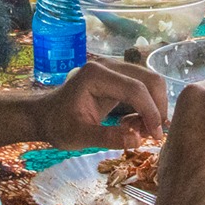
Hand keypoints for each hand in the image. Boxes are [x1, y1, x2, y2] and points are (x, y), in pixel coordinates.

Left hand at [39, 57, 166, 148]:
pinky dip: (147, 106)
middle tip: (152, 134)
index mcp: (96, 75)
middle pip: (149, 79)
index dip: (150, 112)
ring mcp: (115, 68)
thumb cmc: (59, 125)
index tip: (156, 136)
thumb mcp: (79, 137)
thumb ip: (107, 138)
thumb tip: (138, 139)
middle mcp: (108, 65)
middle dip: (157, 107)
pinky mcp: (119, 76)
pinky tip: (133, 124)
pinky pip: (143, 87)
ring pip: (150, 82)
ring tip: (140, 130)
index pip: (135, 89)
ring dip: (154, 107)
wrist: (47, 115)